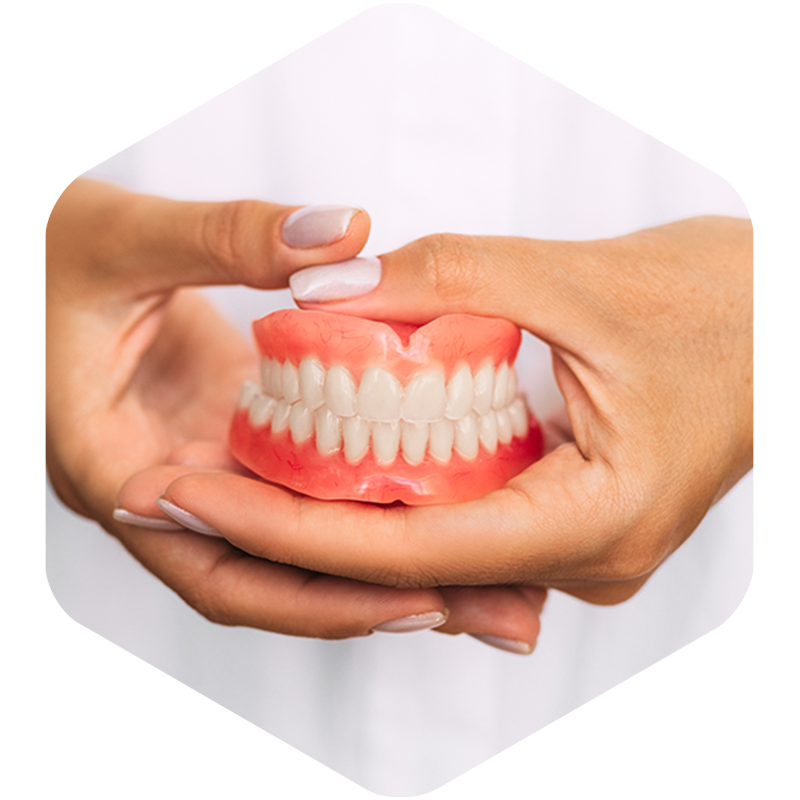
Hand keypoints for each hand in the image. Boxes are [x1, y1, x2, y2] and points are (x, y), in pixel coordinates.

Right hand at [47, 179, 546, 648]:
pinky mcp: (235, 431)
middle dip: (381, 598)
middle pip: (282, 574)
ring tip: (488, 577)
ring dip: (388, 559)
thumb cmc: (42, 252)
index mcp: (121, 471)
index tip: (415, 596)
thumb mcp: (127, 239)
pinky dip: (368, 495)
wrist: (27, 255)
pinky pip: (306, 481)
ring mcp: (209, 463)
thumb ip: (230, 236)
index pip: (224, 568)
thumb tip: (347, 231)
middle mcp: (174, 487)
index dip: (317, 597)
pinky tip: (439, 492)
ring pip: (302, 536)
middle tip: (488, 608)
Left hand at [146, 216, 752, 604]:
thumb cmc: (721, 301)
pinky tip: (335, 462)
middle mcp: (585, 559)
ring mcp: (580, 546)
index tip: (199, 493)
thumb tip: (317, 289)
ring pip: (433, 550)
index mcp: (595, 525)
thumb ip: (440, 278)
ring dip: (345, 512)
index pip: (407, 551)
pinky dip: (399, 495)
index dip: (289, 526)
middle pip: (408, 564)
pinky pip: (466, 523)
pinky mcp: (570, 517)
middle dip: (299, 526)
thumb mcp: (571, 275)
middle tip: (200, 479)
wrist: (785, 317)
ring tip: (247, 469)